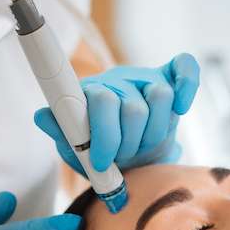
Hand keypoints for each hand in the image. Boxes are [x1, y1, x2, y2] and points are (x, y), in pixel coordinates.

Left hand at [34, 52, 199, 175]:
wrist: (129, 161)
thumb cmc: (101, 153)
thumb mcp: (76, 149)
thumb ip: (61, 131)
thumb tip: (42, 116)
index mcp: (92, 93)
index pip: (101, 99)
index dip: (104, 133)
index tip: (102, 161)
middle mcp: (119, 82)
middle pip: (133, 106)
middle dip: (128, 142)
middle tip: (122, 160)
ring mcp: (147, 81)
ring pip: (161, 96)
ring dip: (153, 133)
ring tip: (142, 149)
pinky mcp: (171, 81)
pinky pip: (185, 69)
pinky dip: (187, 86)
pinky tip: (182, 108)